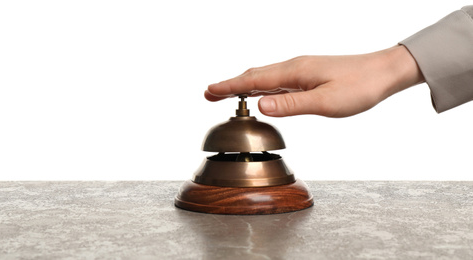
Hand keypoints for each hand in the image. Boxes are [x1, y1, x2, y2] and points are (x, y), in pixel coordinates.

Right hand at [205, 45, 424, 117]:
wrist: (384, 72)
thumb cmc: (359, 87)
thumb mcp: (326, 102)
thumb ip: (291, 104)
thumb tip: (259, 105)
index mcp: (294, 72)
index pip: (253, 81)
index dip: (229, 86)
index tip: (209, 91)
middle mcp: (294, 67)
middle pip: (254, 76)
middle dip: (230, 85)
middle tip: (209, 94)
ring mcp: (301, 70)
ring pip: (264, 77)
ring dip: (243, 85)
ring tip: (226, 93)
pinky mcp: (308, 75)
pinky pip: (276, 80)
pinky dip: (260, 86)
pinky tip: (260, 92)